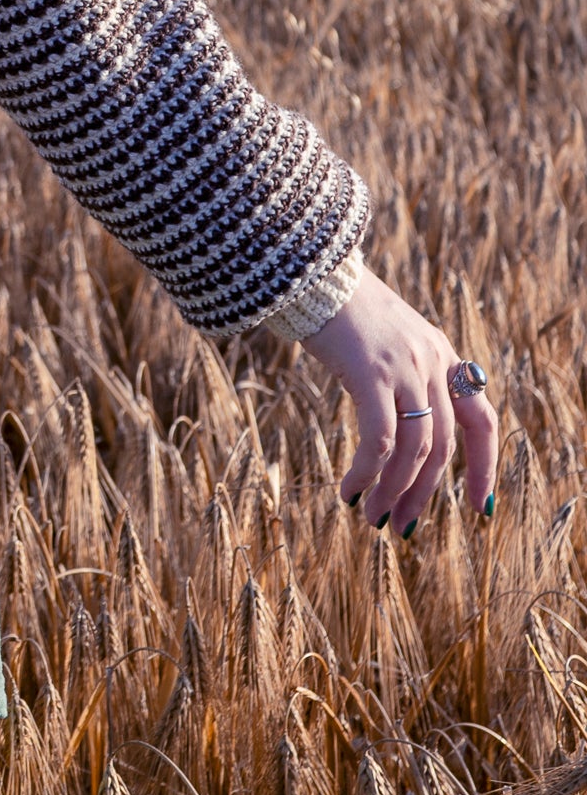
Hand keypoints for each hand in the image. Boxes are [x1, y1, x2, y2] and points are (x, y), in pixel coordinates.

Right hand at [299, 262, 498, 532]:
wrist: (310, 269)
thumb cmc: (339, 305)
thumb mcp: (388, 337)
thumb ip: (406, 372)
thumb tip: (398, 428)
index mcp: (443, 354)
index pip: (481, 421)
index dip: (484, 468)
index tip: (477, 509)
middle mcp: (433, 362)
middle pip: (443, 446)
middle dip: (422, 494)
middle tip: (398, 525)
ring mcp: (405, 368)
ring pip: (414, 450)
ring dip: (392, 491)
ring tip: (371, 516)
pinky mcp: (371, 374)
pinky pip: (379, 440)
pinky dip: (366, 472)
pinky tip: (349, 488)